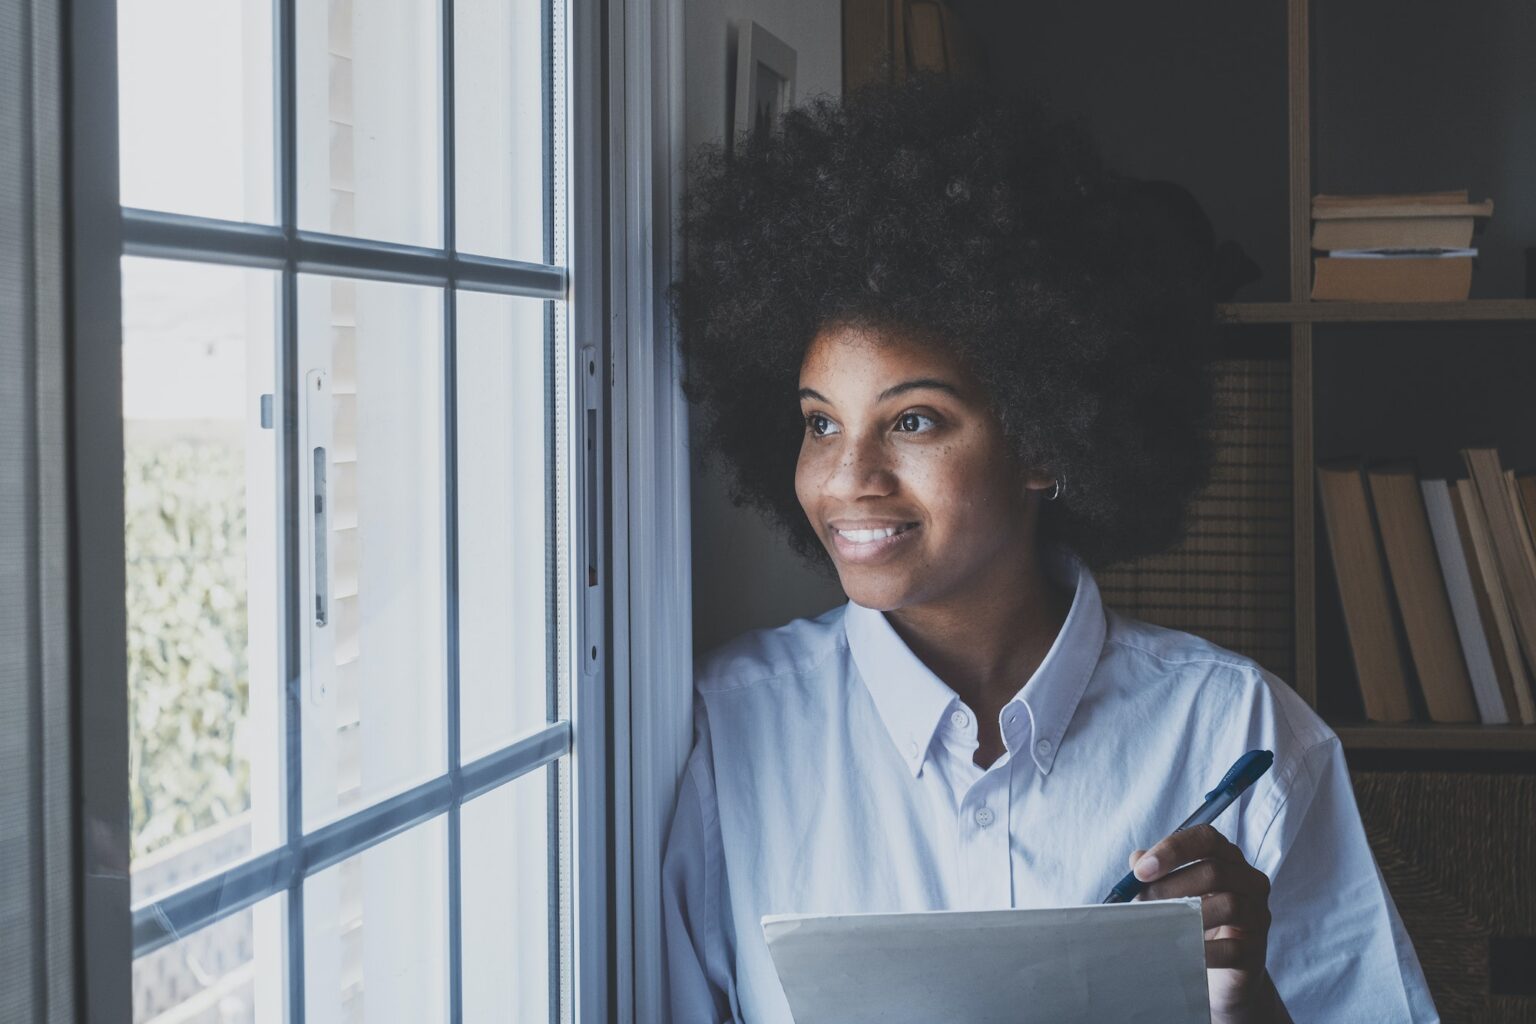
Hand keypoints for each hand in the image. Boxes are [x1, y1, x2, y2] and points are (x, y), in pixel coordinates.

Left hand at [1129, 824, 1289, 1023]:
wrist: (1221, 972)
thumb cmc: (1194, 921)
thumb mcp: (1174, 892)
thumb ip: (1157, 873)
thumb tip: (1136, 860)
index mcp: (1227, 858)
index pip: (1206, 839)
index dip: (1173, 850)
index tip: (1141, 871)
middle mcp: (1249, 881)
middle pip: (1214, 871)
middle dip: (1170, 886)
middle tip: (1141, 902)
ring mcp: (1258, 915)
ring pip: (1228, 905)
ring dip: (1187, 916)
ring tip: (1158, 926)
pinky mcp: (1256, 950)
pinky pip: (1232, 948)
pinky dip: (1203, 950)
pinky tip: (1181, 952)